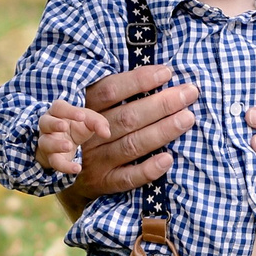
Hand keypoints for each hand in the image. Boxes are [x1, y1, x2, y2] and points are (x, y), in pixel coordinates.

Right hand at [35, 101, 111, 176]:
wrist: (68, 144)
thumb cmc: (78, 126)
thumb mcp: (89, 121)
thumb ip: (98, 123)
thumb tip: (106, 133)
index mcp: (57, 112)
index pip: (58, 107)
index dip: (68, 111)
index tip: (82, 116)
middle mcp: (48, 126)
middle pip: (45, 122)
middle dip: (54, 124)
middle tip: (64, 126)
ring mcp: (47, 142)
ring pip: (45, 142)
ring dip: (55, 144)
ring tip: (68, 146)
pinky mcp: (51, 157)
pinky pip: (55, 162)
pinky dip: (65, 166)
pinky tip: (77, 168)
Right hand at [55, 63, 199, 217]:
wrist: (66, 174)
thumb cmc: (89, 131)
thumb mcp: (89, 108)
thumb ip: (114, 93)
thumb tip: (158, 73)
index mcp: (84, 109)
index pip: (110, 90)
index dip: (138, 80)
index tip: (166, 73)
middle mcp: (88, 134)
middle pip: (127, 117)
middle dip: (161, 104)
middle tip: (189, 93)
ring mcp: (95, 160)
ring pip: (131, 144)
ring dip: (162, 131)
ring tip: (188, 118)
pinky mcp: (103, 183)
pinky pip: (127, 178)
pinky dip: (148, 169)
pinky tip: (169, 159)